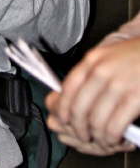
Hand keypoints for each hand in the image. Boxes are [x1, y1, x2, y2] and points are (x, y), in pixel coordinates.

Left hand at [45, 37, 139, 152]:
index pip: (68, 87)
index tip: (63, 120)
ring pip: (96, 120)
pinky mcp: (134, 98)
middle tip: (83, 136)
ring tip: (101, 140)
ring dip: (97, 137)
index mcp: (93, 59)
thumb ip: (91, 72)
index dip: (63, 108)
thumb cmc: (136, 56)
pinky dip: (111, 138)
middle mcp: (102, 71)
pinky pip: (114, 126)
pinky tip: (114, 139)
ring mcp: (118, 85)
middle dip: (78, 128)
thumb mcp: (108, 56)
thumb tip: (71, 94)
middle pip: (79, 107)